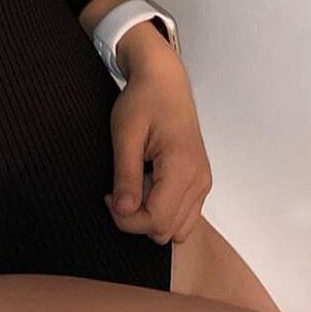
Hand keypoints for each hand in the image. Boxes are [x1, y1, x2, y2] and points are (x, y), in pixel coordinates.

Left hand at [102, 59, 212, 244]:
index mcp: (183, 169)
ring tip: (133, 185)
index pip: (156, 220)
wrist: (165, 81)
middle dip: (136, 219)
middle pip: (167, 230)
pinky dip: (162, 210)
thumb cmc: (143, 101)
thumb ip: (126, 175)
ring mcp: (203, 183)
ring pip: (177, 228)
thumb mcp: (125, 134)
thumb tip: (123, 211)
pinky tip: (146, 184)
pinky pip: (182, 214)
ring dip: (150, 216)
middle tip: (118, 190)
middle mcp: (200, 181)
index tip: (108, 195)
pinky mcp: (199, 182)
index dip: (126, 218)